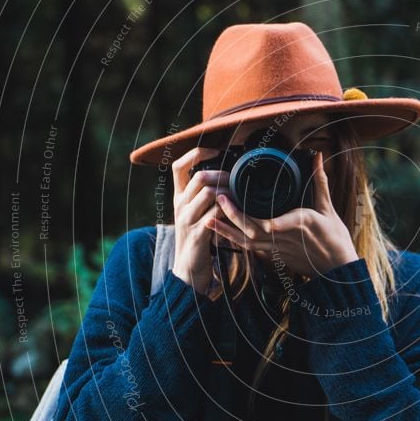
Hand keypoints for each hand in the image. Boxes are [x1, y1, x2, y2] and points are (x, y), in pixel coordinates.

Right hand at [170, 146, 230, 293]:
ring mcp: (187, 219)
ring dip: (229, 192)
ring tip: (241, 196)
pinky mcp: (198, 233)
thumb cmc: (198, 238)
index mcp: (178, 197)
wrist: (188, 269)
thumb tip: (223, 175)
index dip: (196, 154)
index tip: (215, 151)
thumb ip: (203, 195)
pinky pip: (216, 213)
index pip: (178, 166)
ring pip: (209, 192)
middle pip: (199, 177)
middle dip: (223, 175)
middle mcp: (179, 205)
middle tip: (238, 180)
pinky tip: (239, 211)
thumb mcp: (195, 213)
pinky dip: (230, 209)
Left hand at [206, 151, 358, 277]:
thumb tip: (316, 157)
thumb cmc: (335, 239)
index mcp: (302, 224)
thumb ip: (319, 181)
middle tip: (220, 198)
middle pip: (255, 231)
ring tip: (210, 219)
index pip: (281, 223)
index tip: (252, 210)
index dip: (265, 220)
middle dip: (235, 216)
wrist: (336, 269)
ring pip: (249, 242)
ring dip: (228, 231)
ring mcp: (279, 249)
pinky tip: (220, 232)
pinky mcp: (275, 255)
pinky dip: (234, 239)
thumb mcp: (329, 209)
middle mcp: (286, 238)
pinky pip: (250, 248)